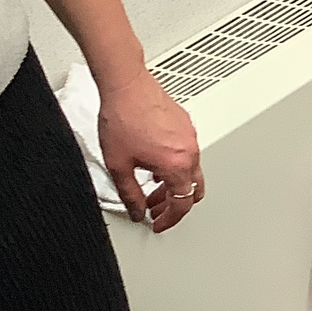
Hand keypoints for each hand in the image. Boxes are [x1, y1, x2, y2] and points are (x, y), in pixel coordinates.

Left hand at [97, 68, 202, 231]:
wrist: (126, 86)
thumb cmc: (123, 117)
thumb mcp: (119, 165)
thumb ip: (130, 194)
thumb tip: (137, 210)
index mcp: (176, 166)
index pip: (181, 205)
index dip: (169, 220)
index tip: (159, 224)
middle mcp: (189, 152)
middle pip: (192, 191)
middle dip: (174, 204)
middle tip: (156, 209)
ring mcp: (190, 138)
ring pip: (191, 172)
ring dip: (174, 184)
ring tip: (152, 187)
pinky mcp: (186, 126)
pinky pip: (188, 154)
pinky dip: (175, 166)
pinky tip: (156, 163)